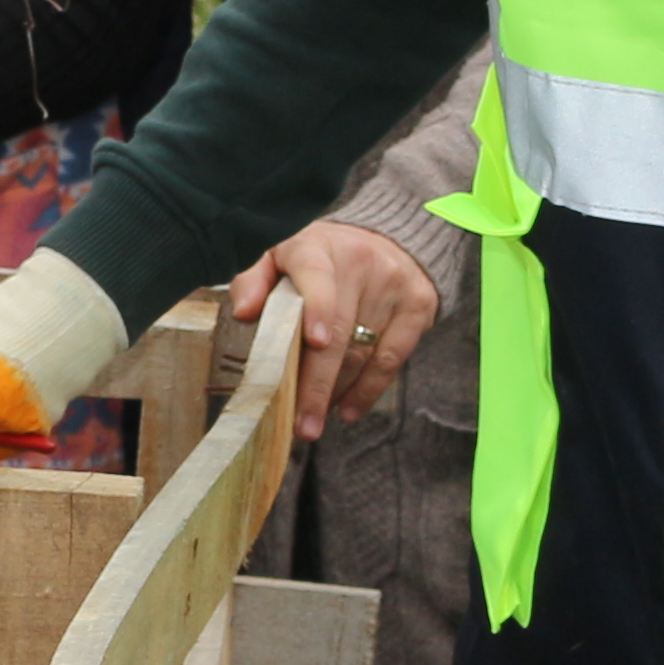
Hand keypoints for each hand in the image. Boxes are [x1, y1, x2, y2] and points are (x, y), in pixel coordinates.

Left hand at [229, 219, 441, 424]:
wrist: (384, 240)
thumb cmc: (317, 258)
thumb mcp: (279, 256)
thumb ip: (254, 281)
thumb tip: (244, 312)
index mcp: (317, 247)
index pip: (316, 275)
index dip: (316, 308)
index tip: (315, 342)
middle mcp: (360, 262)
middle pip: (340, 330)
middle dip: (317, 384)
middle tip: (302, 424)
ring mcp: (394, 285)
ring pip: (363, 352)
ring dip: (337, 392)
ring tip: (313, 419)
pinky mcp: (419, 306)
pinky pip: (392, 359)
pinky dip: (368, 390)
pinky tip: (347, 409)